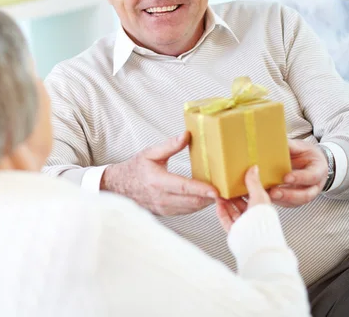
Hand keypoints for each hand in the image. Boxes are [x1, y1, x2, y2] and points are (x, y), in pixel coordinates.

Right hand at [100, 132, 218, 215]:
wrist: (119, 187)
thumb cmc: (135, 169)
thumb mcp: (150, 152)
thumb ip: (170, 145)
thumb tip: (187, 135)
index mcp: (157, 181)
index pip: (183, 187)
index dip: (201, 189)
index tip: (216, 190)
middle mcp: (161, 198)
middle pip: (192, 201)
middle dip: (211, 197)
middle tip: (228, 190)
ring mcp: (164, 208)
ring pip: (192, 208)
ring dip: (207, 202)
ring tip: (222, 193)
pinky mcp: (167, 213)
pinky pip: (187, 211)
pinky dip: (199, 205)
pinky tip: (207, 197)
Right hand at [216, 165, 270, 233]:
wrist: (257, 241)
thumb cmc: (262, 220)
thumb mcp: (259, 196)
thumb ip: (253, 182)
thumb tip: (253, 168)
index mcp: (262, 207)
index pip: (252, 195)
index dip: (244, 187)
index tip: (237, 180)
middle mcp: (253, 217)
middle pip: (241, 204)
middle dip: (232, 195)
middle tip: (225, 186)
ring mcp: (244, 225)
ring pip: (233, 211)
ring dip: (225, 202)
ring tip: (219, 193)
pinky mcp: (235, 232)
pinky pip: (226, 220)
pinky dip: (221, 212)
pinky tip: (218, 205)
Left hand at [268, 139, 327, 207]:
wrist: (311, 161)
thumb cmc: (306, 154)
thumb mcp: (301, 146)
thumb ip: (290, 146)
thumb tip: (273, 142)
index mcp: (319, 170)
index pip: (312, 176)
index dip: (299, 178)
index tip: (286, 178)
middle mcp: (315, 185)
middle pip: (306, 195)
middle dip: (289, 195)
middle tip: (274, 192)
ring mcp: (307, 193)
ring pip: (297, 202)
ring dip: (282, 200)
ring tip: (268, 195)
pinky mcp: (298, 199)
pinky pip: (289, 204)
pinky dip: (279, 201)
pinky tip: (267, 197)